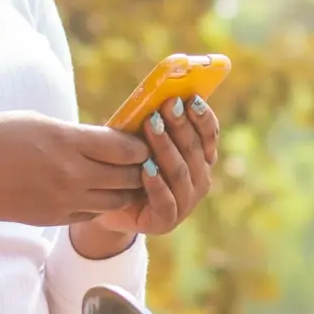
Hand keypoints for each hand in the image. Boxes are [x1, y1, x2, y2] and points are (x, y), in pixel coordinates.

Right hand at [0, 114, 150, 237]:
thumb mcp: (39, 122)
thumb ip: (75, 134)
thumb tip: (104, 139)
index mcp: (67, 141)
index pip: (126, 148)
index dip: (139, 144)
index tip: (140, 140)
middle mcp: (71, 173)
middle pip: (128, 176)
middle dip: (139, 168)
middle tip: (141, 161)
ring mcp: (64, 200)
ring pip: (116, 201)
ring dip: (124, 190)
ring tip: (123, 179)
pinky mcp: (55, 217)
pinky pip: (92, 214)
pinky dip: (101, 204)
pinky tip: (97, 193)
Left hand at [72, 95, 221, 255]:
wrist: (104, 203)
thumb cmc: (124, 163)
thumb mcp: (138, 138)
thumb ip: (151, 121)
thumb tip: (157, 92)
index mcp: (199, 158)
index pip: (209, 136)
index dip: (203, 117)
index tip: (191, 98)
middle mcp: (198, 180)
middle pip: (193, 151)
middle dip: (180, 126)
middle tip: (167, 106)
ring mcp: (185, 203)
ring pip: (181, 173)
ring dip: (166, 148)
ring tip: (151, 126)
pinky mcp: (166, 221)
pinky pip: (165, 201)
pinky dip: (156, 184)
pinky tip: (146, 168)